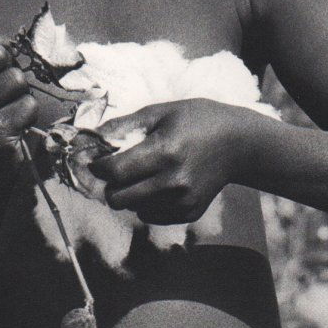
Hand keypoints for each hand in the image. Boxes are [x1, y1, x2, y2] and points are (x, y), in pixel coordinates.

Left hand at [90, 99, 240, 224]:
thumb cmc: (197, 121)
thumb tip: (90, 137)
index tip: (98, 161)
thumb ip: (124, 125)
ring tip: (144, 175)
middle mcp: (172, 181)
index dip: (98, 167)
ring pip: (132, 209)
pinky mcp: (189, 212)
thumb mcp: (161, 112)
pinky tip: (161, 185)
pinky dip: (148, 203)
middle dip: (110, 185)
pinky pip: (151, 216)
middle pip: (118, 198)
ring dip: (129, 194)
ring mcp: (182, 201)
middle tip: (118, 171)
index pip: (113, 172)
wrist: (238, 144)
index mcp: (163, 152)